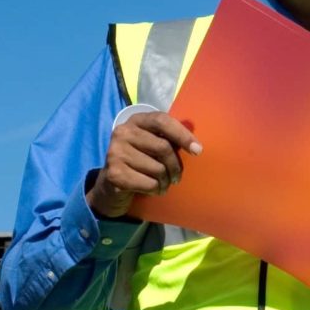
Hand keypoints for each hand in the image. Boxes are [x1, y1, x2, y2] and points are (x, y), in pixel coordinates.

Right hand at [86, 112, 201, 218]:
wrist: (111, 182)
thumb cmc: (141, 159)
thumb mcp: (152, 143)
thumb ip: (169, 138)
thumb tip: (196, 145)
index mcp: (136, 120)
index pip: (162, 121)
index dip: (182, 135)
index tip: (198, 150)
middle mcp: (122, 132)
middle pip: (163, 147)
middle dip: (175, 166)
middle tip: (177, 177)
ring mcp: (115, 152)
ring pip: (157, 168)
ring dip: (166, 181)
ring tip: (164, 183)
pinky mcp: (114, 173)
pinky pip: (149, 183)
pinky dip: (156, 189)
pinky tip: (154, 189)